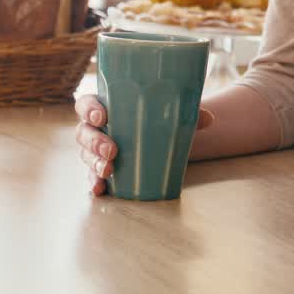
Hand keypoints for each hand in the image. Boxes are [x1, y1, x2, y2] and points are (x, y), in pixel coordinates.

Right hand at [74, 94, 214, 195]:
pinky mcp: (102, 169)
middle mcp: (97, 128)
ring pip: (86, 155)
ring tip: (109, 169)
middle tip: (112, 150)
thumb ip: (188, 113)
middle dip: (95, 141)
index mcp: (108, 106)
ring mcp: (96, 150)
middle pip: (84, 132)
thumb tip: (209, 119)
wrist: (163, 140)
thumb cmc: (160, 119)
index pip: (87, 104)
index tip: (102, 116)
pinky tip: (99, 189)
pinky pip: (92, 176)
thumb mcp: (173, 114)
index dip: (89, 109)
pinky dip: (94, 182)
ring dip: (94, 163)